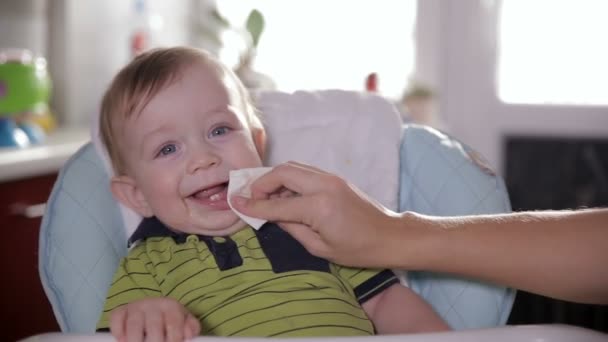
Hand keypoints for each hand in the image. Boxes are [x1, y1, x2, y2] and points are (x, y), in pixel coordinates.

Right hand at [110, 297, 200, 341]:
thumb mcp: (185, 321)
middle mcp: (152, 304)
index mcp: (171, 306)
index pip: (173, 323)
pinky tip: (124, 341)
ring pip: (134, 325)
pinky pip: (116, 320)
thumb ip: (191, 328)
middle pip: (153, 326)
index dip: (174, 338)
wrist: (153, 309)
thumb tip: (188, 335)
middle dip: (156, 341)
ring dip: (136, 340)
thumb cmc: (170, 320)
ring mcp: (135, 307)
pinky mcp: (120, 311)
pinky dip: (119, 333)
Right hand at [231, 161, 407, 267]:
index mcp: (319, 207)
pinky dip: (289, 179)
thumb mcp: (320, 247)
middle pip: (282, 172)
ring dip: (275, 178)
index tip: (235, 203)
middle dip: (261, 182)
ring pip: (293, 167)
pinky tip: (285, 195)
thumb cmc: (358, 249)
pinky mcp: (334, 178)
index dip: (253, 205)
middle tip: (250, 198)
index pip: (277, 204)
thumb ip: (292, 228)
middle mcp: (323, 186)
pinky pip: (304, 172)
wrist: (390, 235)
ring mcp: (330, 178)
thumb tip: (271, 216)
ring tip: (266, 197)